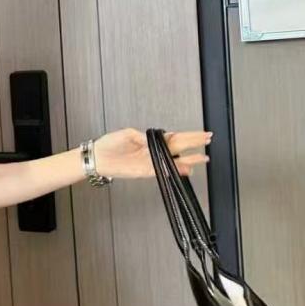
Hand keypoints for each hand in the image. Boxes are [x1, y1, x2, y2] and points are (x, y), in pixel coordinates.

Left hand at [93, 128, 212, 179]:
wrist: (97, 157)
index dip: (189, 135)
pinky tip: (187, 169)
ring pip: (175, 161)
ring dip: (190, 160)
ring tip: (203, 158)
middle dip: (194, 143)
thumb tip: (161, 137)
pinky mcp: (146, 172)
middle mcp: (154, 152)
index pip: (175, 137)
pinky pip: (165, 171)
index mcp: (151, 141)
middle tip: (208, 141)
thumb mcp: (128, 133)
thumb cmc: (109, 145)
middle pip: (179, 147)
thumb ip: (146, 136)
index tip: (203, 134)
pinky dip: (176, 170)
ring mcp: (151, 162)